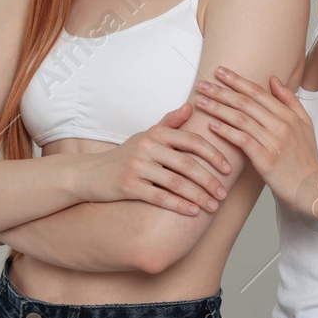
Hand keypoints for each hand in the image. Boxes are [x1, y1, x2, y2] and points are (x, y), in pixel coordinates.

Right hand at [74, 103, 232, 214]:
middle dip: (209, 180)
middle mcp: (147, 147)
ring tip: (213, 206)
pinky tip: (193, 212)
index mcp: (157, 134)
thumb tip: (193, 105)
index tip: (228, 168)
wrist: (89, 174)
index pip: (192, 141)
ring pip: (176, 183)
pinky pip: (159, 197)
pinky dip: (179, 205)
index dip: (213, 155)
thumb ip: (170, 122)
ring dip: (198, 196)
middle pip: (187, 164)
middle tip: (223, 193)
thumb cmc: (125, 155)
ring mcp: (137, 166)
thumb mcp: (147, 135)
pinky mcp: (128, 186)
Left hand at [193, 68, 317, 208]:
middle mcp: (281, 125)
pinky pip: (242, 141)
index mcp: (288, 115)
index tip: (220, 71)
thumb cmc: (306, 156)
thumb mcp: (305, 123)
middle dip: (221, 91)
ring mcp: (274, 142)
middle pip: (246, 103)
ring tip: (200, 101)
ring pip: (241, 119)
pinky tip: (212, 125)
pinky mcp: (266, 160)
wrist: (313, 186)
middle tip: (202, 83)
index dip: (237, 80)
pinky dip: (226, 131)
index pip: (258, 92)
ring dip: (218, 109)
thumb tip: (273, 79)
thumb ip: (289, 100)